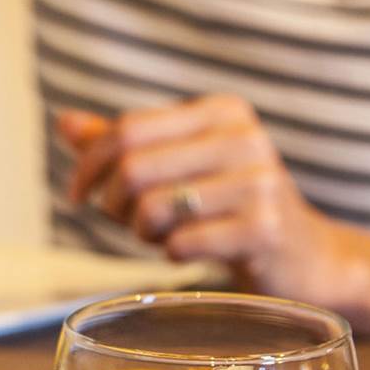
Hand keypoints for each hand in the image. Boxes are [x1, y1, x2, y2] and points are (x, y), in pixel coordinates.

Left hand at [58, 94, 357, 307]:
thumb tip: (64, 122)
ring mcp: (259, 182)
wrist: (305, 257)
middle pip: (133, 167)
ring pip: (152, 207)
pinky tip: (192, 251)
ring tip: (165, 235)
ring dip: (143, 233)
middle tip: (128, 224)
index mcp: (221, 111)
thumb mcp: (177, 168)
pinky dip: (171, 254)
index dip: (88, 166)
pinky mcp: (264, 228)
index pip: (126, 129)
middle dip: (113, 205)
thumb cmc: (227, 209)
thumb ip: (123, 145)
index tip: (78, 196)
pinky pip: (180, 244)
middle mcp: (244, 137)